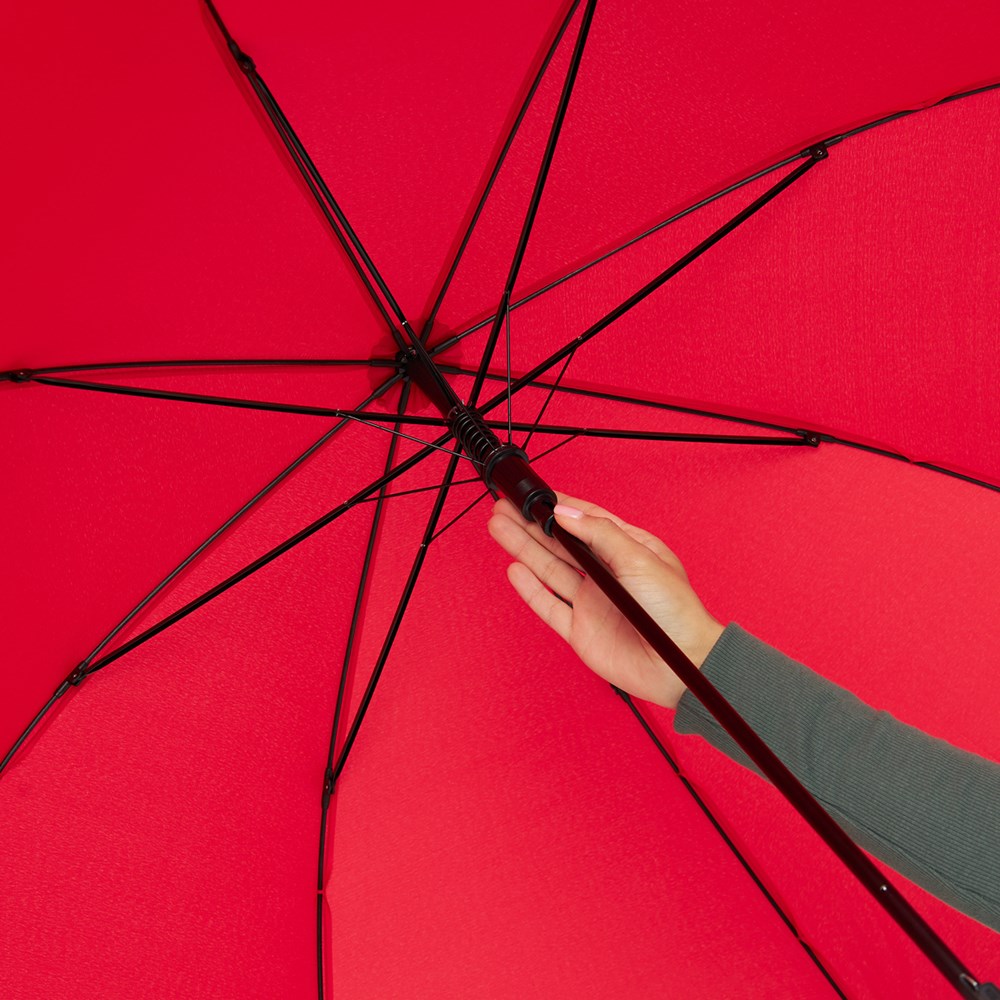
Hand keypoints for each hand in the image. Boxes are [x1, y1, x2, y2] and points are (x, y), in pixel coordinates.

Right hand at [488, 494, 723, 708]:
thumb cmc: (675, 612)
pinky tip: (516, 570)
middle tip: (504, 508)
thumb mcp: (640, 559)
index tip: (534, 496)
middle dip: (532, 525)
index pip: (586, 521)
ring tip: (500, 528)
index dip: (559, 507)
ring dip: (524, 548)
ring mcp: (591, 602)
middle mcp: (606, 575)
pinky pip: (549, 606)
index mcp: (626, 551)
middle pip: (561, 544)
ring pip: (549, 570)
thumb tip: (567, 514)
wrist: (680, 665)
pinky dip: (531, 589)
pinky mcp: (580, 630)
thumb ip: (601, 534)